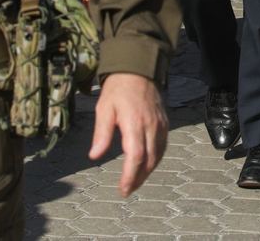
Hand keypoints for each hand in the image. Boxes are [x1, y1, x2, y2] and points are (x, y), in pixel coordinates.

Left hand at [89, 73, 167, 196]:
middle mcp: (151, 126)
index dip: (130, 176)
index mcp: (134, 124)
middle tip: (127, 190)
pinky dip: (156, 159)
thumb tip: (95, 156)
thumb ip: (101, 133)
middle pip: (149, 160)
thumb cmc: (118, 90)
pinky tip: (147, 165)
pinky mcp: (164, 123)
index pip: (135, 157)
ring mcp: (160, 125)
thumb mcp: (104, 108)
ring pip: (158, 155)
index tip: (123, 189)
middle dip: (138, 179)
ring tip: (135, 182)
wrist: (138, 70)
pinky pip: (163, 146)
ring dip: (148, 171)